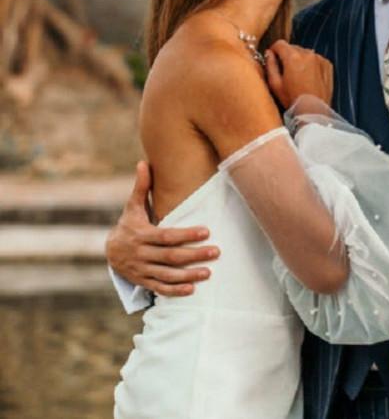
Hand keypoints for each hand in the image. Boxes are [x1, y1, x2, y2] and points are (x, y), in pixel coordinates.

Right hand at [105, 161, 219, 296]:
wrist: (109, 251)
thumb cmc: (129, 224)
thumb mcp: (133, 207)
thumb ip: (141, 187)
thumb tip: (143, 162)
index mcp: (141, 234)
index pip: (166, 236)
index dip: (186, 234)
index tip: (207, 231)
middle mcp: (140, 254)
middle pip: (170, 256)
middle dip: (194, 255)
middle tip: (216, 252)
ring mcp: (141, 270)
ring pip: (166, 274)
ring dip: (188, 275)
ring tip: (208, 272)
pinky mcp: (143, 282)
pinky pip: (159, 288)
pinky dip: (174, 291)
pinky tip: (192, 290)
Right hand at [265, 41, 332, 109]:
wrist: (314, 110)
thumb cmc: (292, 99)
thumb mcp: (275, 84)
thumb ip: (270, 65)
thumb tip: (269, 53)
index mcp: (293, 57)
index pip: (280, 43)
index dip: (273, 50)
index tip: (272, 58)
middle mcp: (308, 54)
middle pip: (293, 47)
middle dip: (287, 56)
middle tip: (285, 71)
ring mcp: (319, 58)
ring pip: (304, 53)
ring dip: (299, 59)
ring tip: (297, 76)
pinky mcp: (327, 64)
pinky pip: (315, 59)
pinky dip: (310, 64)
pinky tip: (308, 77)